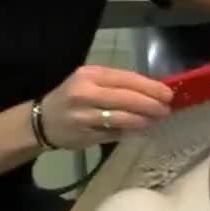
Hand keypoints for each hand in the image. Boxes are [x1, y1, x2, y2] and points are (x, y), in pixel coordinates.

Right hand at [38, 65, 173, 148]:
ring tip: (155, 119)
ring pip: (121, 117)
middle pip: (126, 98)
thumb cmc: (73, 96)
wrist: (42, 121)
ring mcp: (84, 116)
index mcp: (90, 75)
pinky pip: (113, 133)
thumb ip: (117, 84)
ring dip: (143, 119)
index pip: (126, 79)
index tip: (167, 93)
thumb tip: (152, 91)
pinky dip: (130, 131)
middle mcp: (85, 93)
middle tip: (166, 109)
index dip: (150, 87)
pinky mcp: (84, 135)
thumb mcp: (90, 81)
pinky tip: (141, 129)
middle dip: (150, 104)